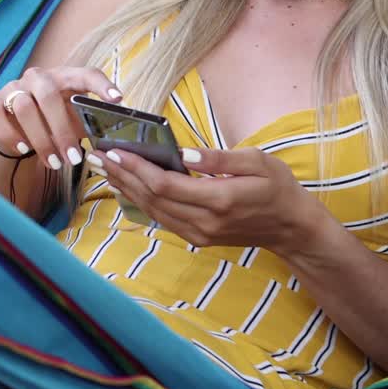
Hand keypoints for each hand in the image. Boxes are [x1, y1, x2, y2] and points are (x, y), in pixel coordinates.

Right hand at [0, 66, 122, 170]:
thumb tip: (111, 139)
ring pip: (23, 107)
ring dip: (40, 139)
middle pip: (48, 94)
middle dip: (62, 130)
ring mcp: (13, 88)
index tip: (117, 99)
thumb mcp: (74, 120)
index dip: (101, 84)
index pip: (85, 74)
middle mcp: (37, 78)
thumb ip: (89, 124)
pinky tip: (24, 150)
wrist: (18, 128)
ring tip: (54, 163)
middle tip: (74, 158)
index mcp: (63, 77)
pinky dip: (10, 134)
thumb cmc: (53, 122)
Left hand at [88, 146, 329, 256]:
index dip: (136, 168)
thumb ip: (220, 158)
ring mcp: (199, 234)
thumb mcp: (258, 162)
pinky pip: (161, 218)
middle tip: (96, 156)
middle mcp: (204, 222)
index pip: (165, 184)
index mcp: (218, 201)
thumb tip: (184, 153)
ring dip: (125, 189)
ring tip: (104, 168)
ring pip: (152, 210)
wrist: (292, 228)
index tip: (114, 150)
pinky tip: (126, 186)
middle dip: (121, 175)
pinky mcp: (197, 238)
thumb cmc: (278, 188)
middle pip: (151, 198)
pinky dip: (140, 201)